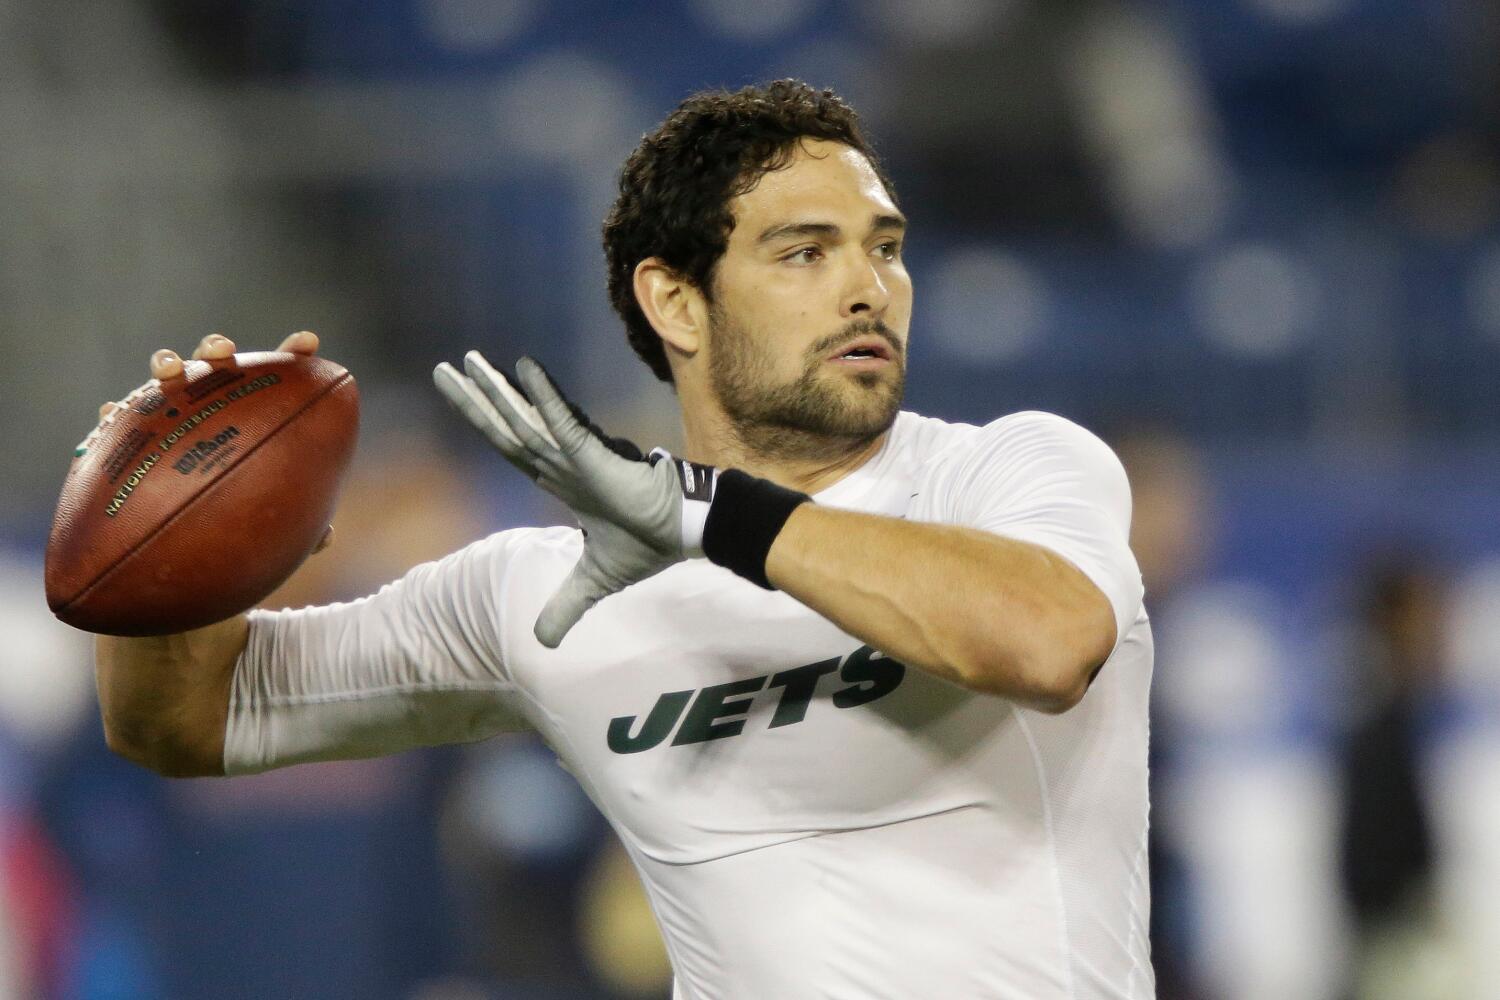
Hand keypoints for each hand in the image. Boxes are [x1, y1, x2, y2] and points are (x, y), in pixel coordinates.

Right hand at [88, 330, 333, 553]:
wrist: (187, 534)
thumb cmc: (243, 518)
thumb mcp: (274, 524)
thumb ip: (299, 526)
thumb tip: (325, 539)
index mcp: (255, 410)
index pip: (280, 376)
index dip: (294, 355)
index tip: (308, 342)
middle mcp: (213, 400)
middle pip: (217, 362)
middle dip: (217, 348)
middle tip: (222, 352)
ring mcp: (174, 410)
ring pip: (168, 377)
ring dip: (167, 364)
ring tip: (168, 369)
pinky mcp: (135, 431)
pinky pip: (121, 418)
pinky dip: (116, 413)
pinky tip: (111, 414)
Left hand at [434, 352, 712, 647]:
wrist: (683, 533)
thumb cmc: (647, 544)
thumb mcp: (593, 582)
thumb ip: (565, 606)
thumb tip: (542, 644)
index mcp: (558, 478)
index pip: (510, 446)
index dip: (483, 422)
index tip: (460, 396)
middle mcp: (560, 461)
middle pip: (505, 427)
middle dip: (474, 399)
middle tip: (442, 370)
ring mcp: (574, 455)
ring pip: (524, 420)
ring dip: (497, 392)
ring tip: (467, 361)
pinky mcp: (594, 455)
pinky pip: (563, 421)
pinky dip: (543, 396)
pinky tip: (524, 367)